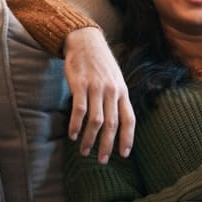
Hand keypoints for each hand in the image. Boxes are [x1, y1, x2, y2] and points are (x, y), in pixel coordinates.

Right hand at [63, 27, 135, 162]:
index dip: (127, 138)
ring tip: (84, 151)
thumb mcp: (115, 79)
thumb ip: (117, 99)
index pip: (129, 119)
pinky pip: (79, 110)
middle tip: (102, 160)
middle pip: (112, 124)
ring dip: (89, 139)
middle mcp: (111, 91)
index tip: (124, 154)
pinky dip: (76, 125)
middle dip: (108, 145)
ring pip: (96, 120)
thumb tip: (119, 123)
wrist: (86, 41)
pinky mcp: (80, 84)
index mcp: (122, 91)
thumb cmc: (101, 64)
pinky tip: (72, 135)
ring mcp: (96, 88)